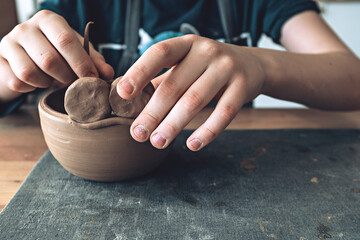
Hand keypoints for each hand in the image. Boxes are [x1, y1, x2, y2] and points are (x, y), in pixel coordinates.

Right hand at [0, 10, 113, 100]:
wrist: (27, 56)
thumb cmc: (58, 52)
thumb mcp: (79, 53)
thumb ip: (95, 62)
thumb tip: (109, 74)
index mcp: (49, 20)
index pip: (66, 40)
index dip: (81, 63)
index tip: (92, 79)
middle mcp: (26, 27)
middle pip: (49, 60)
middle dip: (66, 77)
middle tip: (73, 83)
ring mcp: (9, 43)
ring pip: (30, 73)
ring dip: (48, 83)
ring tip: (54, 80)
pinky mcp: (0, 61)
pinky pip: (17, 82)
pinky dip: (31, 88)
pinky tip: (38, 82)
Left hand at [117, 34, 266, 150]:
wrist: (252, 65)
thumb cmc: (208, 68)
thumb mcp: (186, 64)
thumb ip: (162, 80)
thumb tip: (130, 103)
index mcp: (186, 44)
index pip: (159, 54)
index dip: (139, 72)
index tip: (122, 94)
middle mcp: (207, 52)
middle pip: (174, 85)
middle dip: (153, 112)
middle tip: (138, 134)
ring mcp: (227, 68)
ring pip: (195, 100)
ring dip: (174, 124)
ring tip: (157, 142)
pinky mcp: (243, 87)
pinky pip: (223, 113)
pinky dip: (207, 131)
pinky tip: (193, 145)